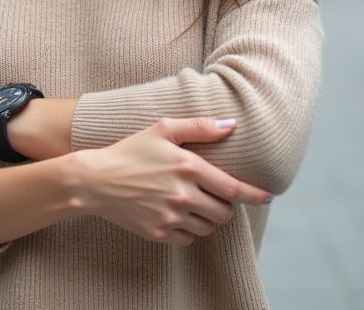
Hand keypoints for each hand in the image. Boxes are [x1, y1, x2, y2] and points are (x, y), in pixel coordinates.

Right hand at [71, 118, 270, 245]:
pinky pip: (188, 238)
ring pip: (208, 227)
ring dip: (206, 217)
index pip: (233, 188)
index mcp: (188, 167)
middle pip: (224, 212)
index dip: (255, 195)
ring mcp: (170, 216)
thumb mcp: (162, 129)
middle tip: (211, 195)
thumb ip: (199, 127)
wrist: (95, 180)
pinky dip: (187, 230)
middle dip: (224, 205)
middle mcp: (182, 194)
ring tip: (190, 203)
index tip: (268, 197)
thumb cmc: (130, 150)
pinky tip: (174, 214)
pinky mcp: (159, 233)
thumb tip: (232, 125)